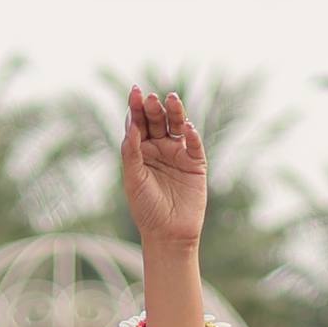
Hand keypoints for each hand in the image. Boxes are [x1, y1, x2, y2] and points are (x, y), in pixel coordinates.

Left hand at [121, 87, 207, 249]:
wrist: (167, 233)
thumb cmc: (146, 208)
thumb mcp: (133, 179)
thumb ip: (131, 152)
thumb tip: (131, 125)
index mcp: (140, 150)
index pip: (138, 124)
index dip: (136, 108)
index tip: (135, 92)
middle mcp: (159, 148)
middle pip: (157, 121)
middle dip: (154, 109)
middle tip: (151, 99)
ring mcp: (178, 153)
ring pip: (177, 126)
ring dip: (175, 112)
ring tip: (171, 99)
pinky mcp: (196, 163)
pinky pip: (194, 145)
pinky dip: (192, 135)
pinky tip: (188, 128)